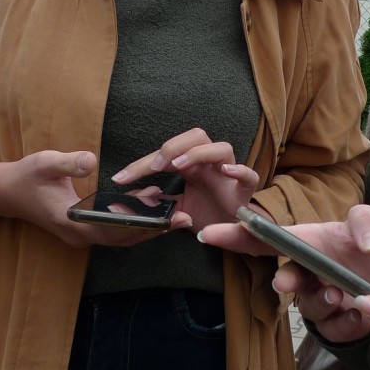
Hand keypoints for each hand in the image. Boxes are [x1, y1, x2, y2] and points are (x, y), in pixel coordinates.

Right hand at [0, 150, 163, 247]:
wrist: (7, 192)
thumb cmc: (26, 176)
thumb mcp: (44, 162)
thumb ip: (67, 162)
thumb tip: (90, 160)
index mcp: (72, 222)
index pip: (113, 231)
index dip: (141, 227)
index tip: (167, 221)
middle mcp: (80, 235)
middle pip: (124, 238)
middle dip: (154, 230)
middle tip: (185, 219)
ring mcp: (82, 234)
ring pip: (121, 237)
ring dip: (147, 227)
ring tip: (177, 214)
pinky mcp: (85, 229)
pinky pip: (115, 230)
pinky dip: (134, 222)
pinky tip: (153, 204)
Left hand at [113, 128, 258, 230]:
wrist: (232, 233)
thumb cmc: (207, 214)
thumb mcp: (176, 208)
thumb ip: (158, 202)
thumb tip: (131, 200)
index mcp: (192, 165)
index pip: (167, 154)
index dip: (142, 164)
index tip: (121, 177)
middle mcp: (210, 163)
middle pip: (195, 137)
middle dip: (172, 147)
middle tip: (154, 167)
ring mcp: (229, 173)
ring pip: (220, 148)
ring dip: (197, 154)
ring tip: (178, 166)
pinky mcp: (244, 190)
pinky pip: (248, 175)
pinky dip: (239, 171)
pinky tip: (226, 172)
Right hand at [198, 204, 369, 343]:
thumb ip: (366, 222)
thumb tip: (367, 245)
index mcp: (306, 245)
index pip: (265, 240)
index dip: (236, 237)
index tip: (209, 233)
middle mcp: (306, 273)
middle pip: (283, 278)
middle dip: (284, 280)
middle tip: (285, 281)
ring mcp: (317, 300)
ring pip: (308, 307)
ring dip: (322, 302)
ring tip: (341, 295)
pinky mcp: (334, 325)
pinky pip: (332, 329)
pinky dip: (346, 322)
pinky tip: (360, 312)